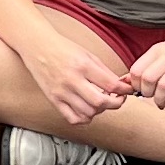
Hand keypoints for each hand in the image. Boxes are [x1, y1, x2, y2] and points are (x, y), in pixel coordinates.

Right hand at [15, 36, 130, 128]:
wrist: (38, 46)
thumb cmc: (62, 48)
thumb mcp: (88, 54)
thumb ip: (104, 72)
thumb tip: (120, 86)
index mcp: (83, 65)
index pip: (111, 85)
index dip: (124, 90)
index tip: (127, 90)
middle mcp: (72, 80)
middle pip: (100, 103)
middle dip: (115, 103)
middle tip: (117, 99)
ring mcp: (61, 92)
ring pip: (88, 113)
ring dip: (99, 111)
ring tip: (100, 102)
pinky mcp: (53, 99)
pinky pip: (72, 118)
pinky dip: (83, 118)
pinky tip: (86, 110)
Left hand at [123, 30, 164, 113]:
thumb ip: (147, 66)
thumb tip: (125, 82)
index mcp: (158, 50)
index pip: (136, 70)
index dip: (135, 85)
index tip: (142, 91)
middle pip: (147, 78)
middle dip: (146, 94)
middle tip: (152, 97)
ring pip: (164, 85)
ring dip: (160, 100)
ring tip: (163, 104)